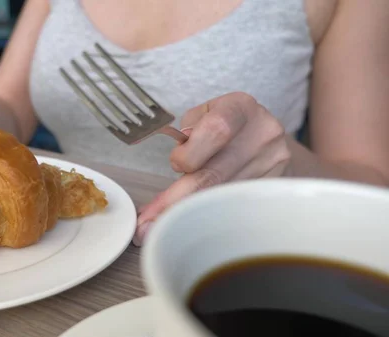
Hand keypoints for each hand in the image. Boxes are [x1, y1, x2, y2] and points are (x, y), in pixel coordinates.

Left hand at [133, 92, 290, 245]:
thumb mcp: (207, 113)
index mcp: (240, 109)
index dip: (190, 153)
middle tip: (147, 222)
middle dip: (176, 200)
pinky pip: (232, 206)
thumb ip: (189, 132)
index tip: (175, 165)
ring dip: (187, 212)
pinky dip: (207, 215)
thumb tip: (178, 164)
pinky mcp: (271, 187)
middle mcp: (262, 135)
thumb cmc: (229, 124)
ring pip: (220, 196)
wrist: (269, 136)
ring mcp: (272, 164)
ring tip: (159, 226)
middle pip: (215, 174)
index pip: (215, 131)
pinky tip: (189, 223)